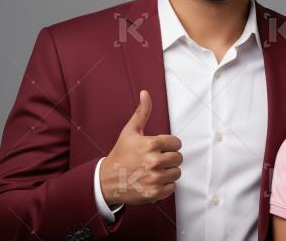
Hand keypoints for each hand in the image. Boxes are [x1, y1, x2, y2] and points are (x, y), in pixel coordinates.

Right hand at [99, 90, 182, 204]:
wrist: (106, 181)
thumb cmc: (120, 155)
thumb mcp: (130, 131)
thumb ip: (142, 112)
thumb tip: (145, 93)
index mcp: (151, 144)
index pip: (176, 143)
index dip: (168, 145)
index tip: (158, 149)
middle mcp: (154, 161)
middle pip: (178, 158)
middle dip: (169, 158)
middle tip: (155, 160)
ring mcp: (155, 178)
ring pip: (177, 172)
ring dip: (168, 172)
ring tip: (153, 170)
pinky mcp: (155, 192)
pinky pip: (172, 186)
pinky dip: (165, 185)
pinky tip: (152, 180)